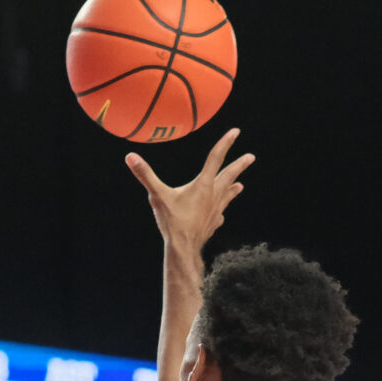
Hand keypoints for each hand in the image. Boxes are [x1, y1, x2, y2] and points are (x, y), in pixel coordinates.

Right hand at [126, 127, 254, 250]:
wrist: (184, 248)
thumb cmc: (172, 221)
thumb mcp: (157, 195)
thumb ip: (145, 175)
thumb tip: (130, 157)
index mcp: (203, 184)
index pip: (216, 158)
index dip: (225, 143)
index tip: (236, 132)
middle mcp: (214, 195)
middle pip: (229, 175)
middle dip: (240, 165)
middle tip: (251, 157)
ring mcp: (215, 210)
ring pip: (228, 195)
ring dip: (233, 188)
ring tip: (239, 185)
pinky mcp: (213, 224)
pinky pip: (219, 214)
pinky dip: (220, 211)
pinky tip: (220, 214)